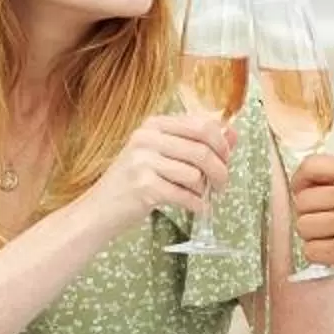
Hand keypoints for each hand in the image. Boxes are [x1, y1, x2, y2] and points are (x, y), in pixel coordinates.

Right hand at [82, 113, 233, 228]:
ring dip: (205, 191)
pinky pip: (185, 195)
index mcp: (154, 124)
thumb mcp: (162, 155)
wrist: (99, 209)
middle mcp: (147, 138)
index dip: (222, 144)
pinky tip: (196, 208)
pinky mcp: (144, 187)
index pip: (202, 124)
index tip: (226, 160)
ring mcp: (143, 162)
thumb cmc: (133, 182)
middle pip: (202, 149)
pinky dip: (196, 205)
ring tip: (200, 197)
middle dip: (220, 169)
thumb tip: (234, 134)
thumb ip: (196, 143)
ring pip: (195, 174)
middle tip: (222, 184)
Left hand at [291, 153, 333, 293]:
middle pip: (302, 201)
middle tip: (328, 227)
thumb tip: (313, 189)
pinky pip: (312, 251)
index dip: (300, 183)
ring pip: (303, 227)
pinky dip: (321, 256)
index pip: (310, 166)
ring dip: (315, 238)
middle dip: (310, 216)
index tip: (305, 196)